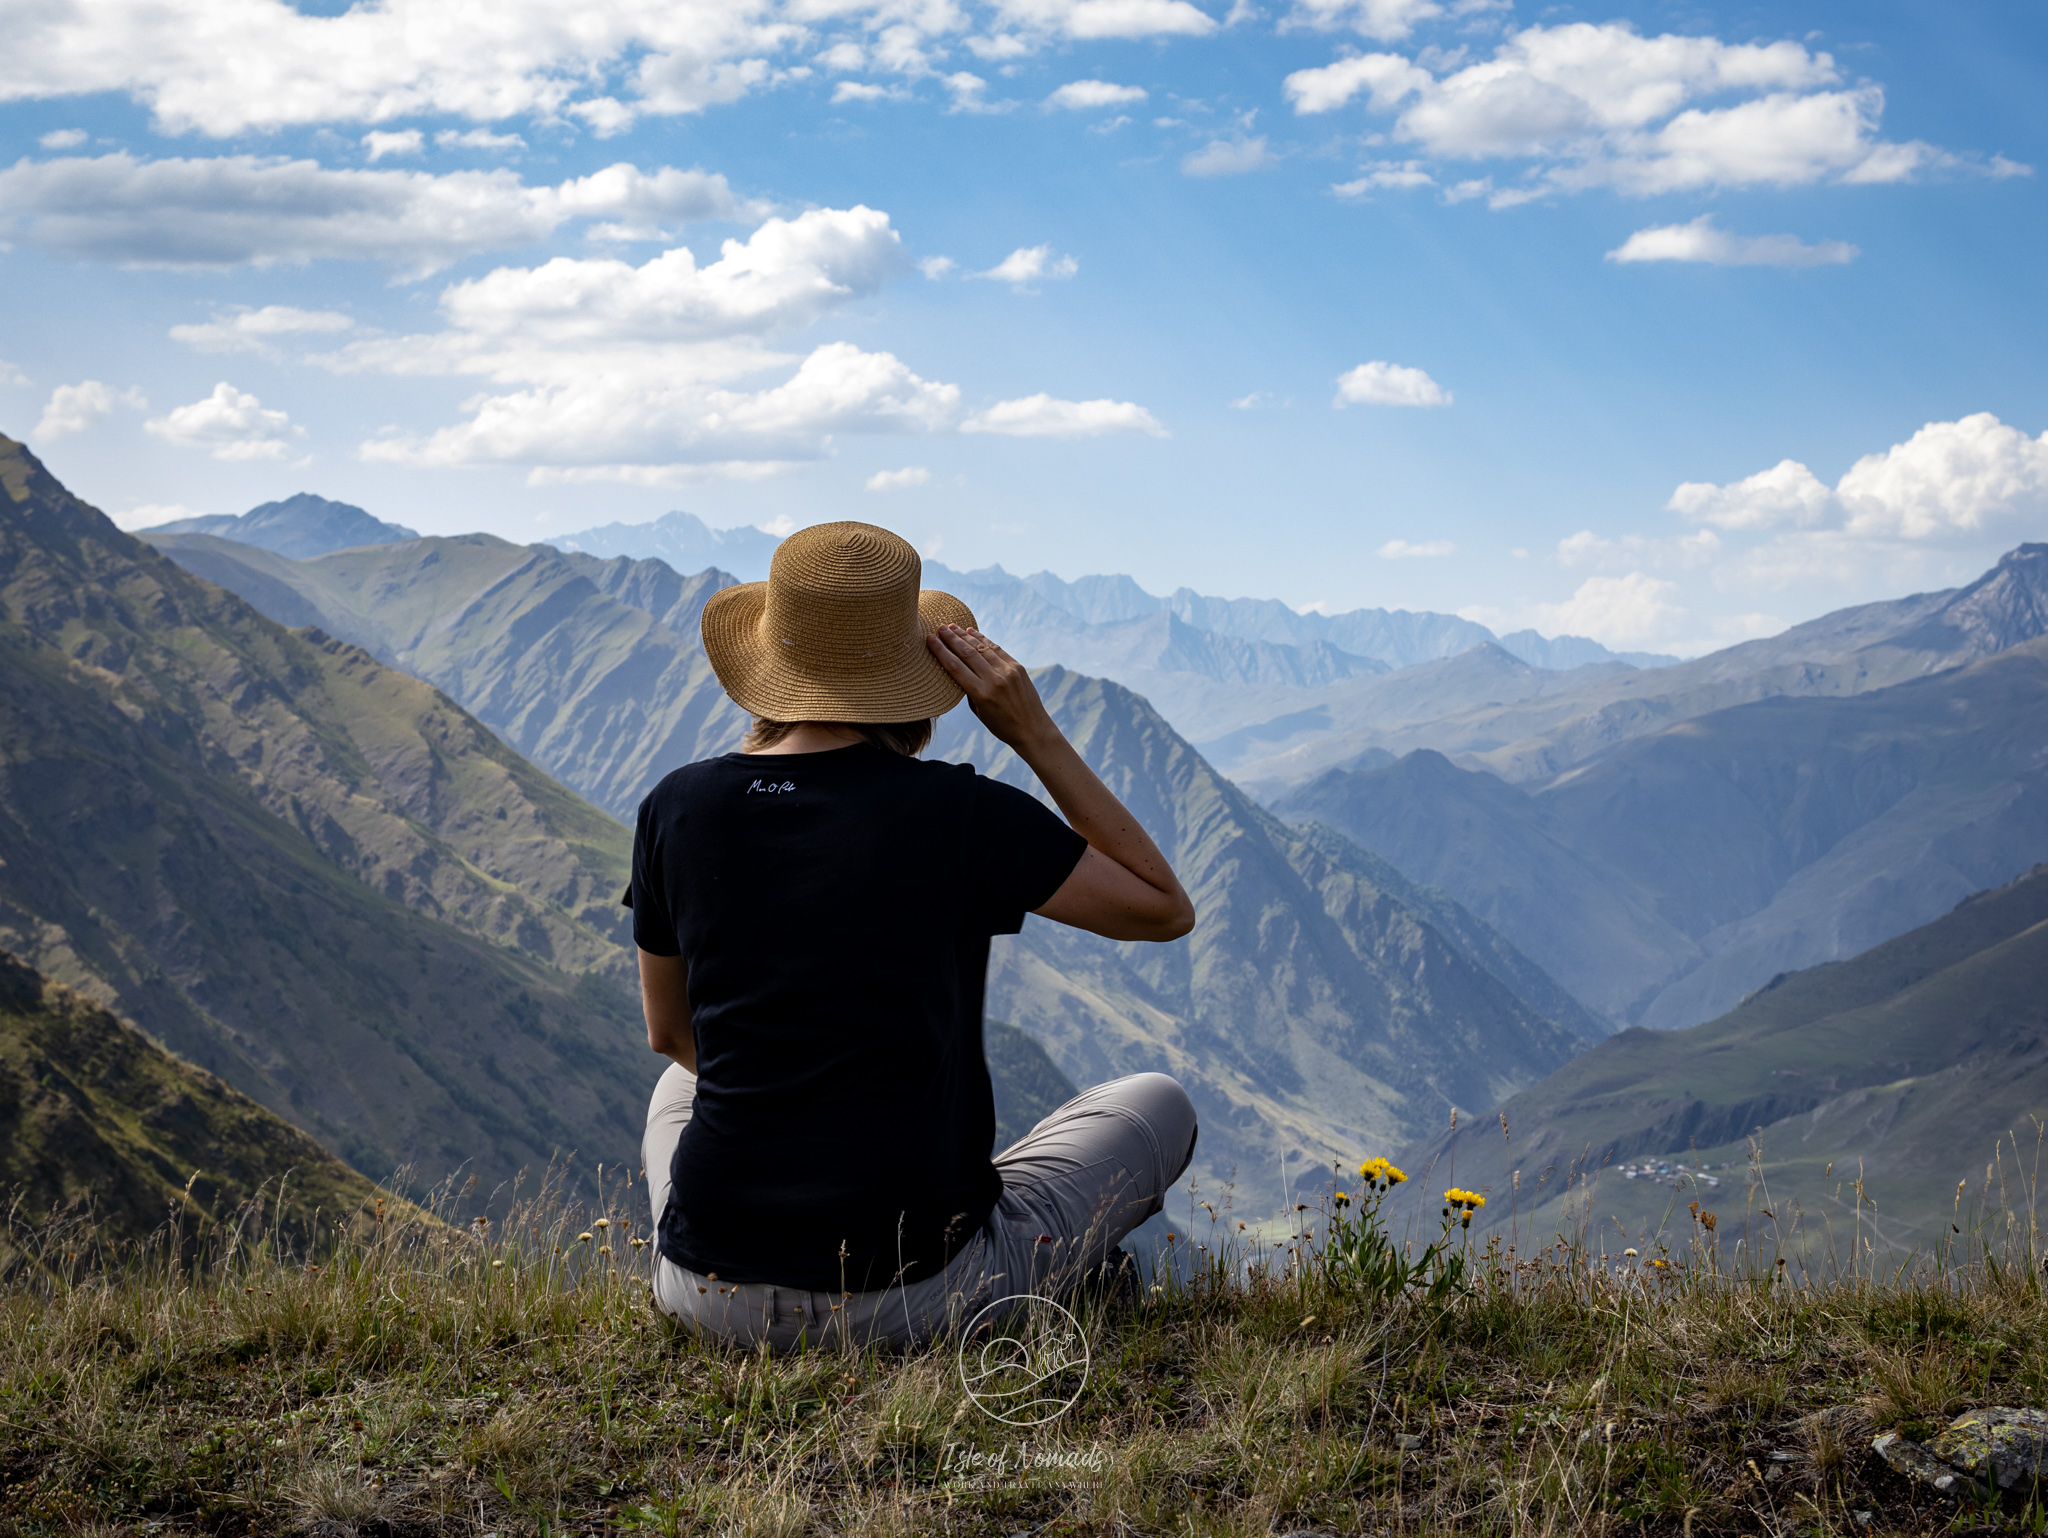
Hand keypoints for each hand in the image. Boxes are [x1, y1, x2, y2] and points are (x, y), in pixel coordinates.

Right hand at [926, 625, 1057, 752]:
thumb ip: (969, 691)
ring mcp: (1008, 671)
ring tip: (952, 627)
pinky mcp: (1018, 667)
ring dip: (965, 635)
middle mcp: (994, 679)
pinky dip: (983, 639)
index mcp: (981, 694)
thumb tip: (959, 669)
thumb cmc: (1002, 726)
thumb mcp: (979, 712)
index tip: (930, 639)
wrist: (1033, 729)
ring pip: (982, 647)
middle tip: (939, 628)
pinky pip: (996, 649)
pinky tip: (972, 632)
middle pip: (967, 653)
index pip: (955, 667)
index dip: (940, 651)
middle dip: (951, 639)